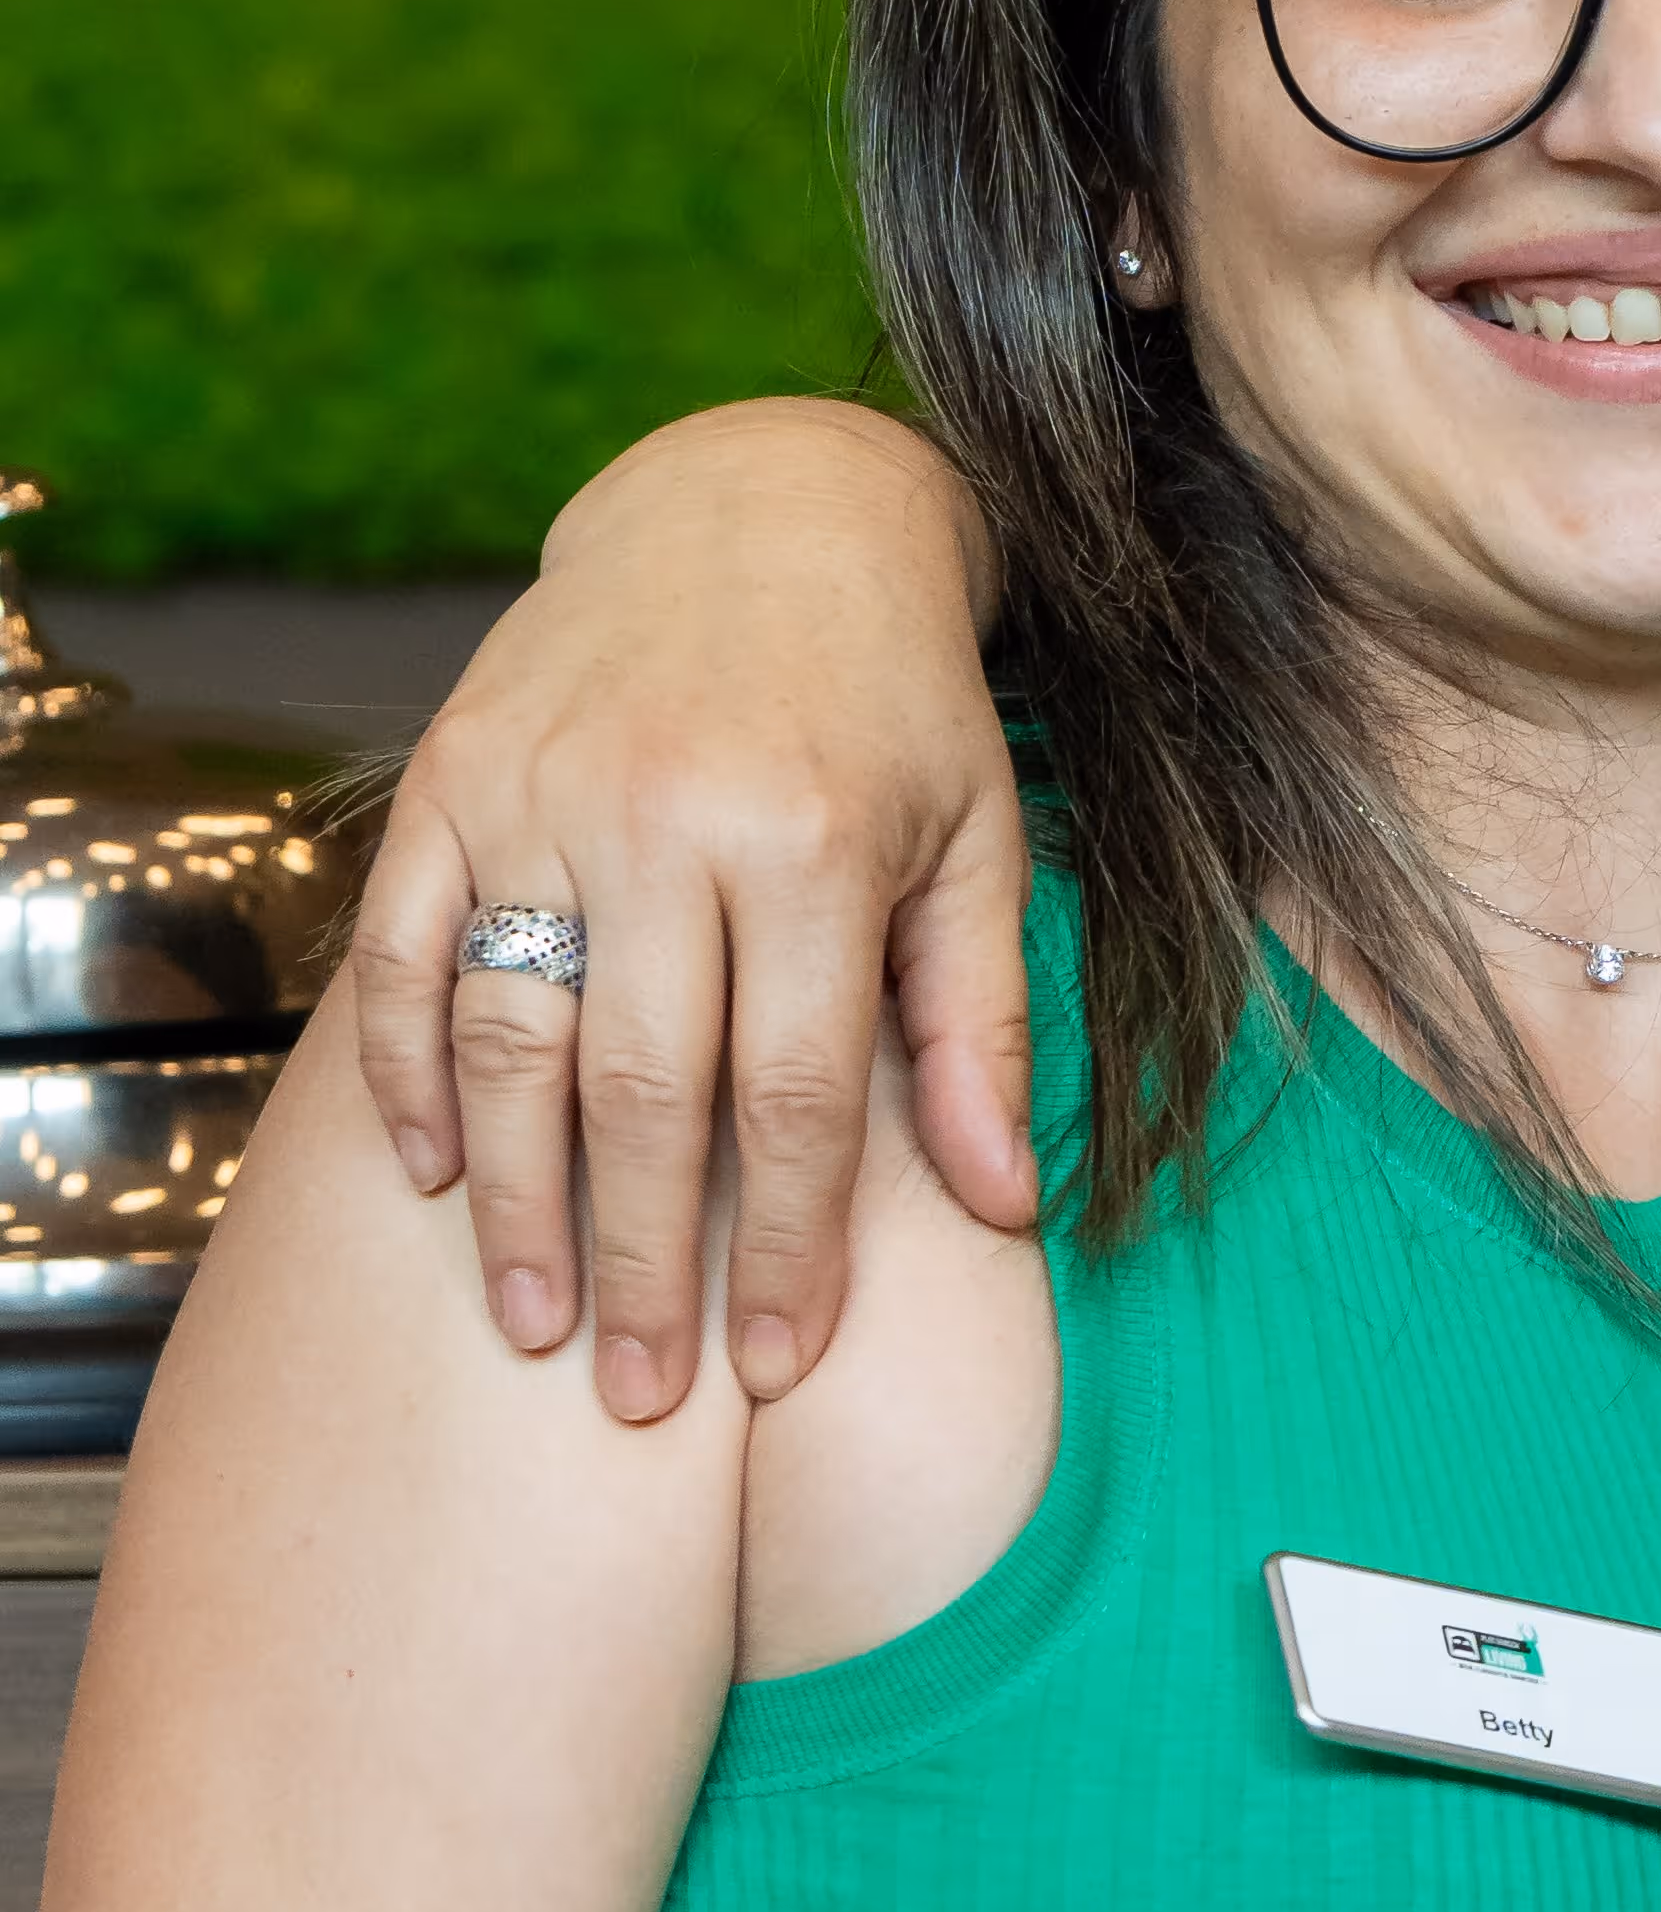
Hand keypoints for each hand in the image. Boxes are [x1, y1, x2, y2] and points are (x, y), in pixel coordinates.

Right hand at [351, 401, 1029, 1417]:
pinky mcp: (450, 770)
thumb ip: (978, 1024)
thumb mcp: (975, 843)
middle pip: (645, 1092)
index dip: (784, 1246)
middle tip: (642, 1400)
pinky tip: (430, 1177)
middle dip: (646, 1264)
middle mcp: (671, 814)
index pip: (797, 1094)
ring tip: (536, 1323)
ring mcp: (544, 790)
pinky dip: (408, 1071)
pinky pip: (407, 951)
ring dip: (516, 1202)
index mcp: (820, 839)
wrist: (764, 511)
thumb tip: (1001, 1208)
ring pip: (510, 1036)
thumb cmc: (894, 704)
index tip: (774, 1367)